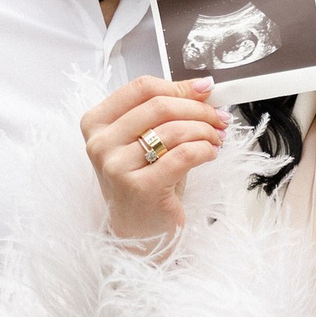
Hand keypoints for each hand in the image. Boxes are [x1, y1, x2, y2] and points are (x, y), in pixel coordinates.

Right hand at [80, 74, 224, 246]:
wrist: (138, 230)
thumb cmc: (144, 181)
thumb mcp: (145, 140)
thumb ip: (164, 113)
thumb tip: (202, 88)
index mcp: (96, 123)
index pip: (141, 88)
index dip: (179, 86)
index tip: (205, 89)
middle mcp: (100, 144)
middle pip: (159, 106)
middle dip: (198, 108)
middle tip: (219, 116)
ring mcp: (117, 167)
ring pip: (173, 130)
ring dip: (205, 130)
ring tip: (217, 137)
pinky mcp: (140, 188)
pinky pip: (183, 155)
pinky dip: (204, 150)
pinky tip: (210, 153)